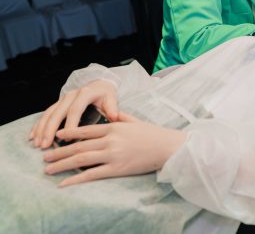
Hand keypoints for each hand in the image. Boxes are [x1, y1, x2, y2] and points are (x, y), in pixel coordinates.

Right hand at [30, 80, 118, 149]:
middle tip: (45, 145)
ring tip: (37, 143)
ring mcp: (62, 99)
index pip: (76, 109)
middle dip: (49, 130)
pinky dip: (38, 125)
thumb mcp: (111, 98)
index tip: (68, 139)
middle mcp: (71, 95)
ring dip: (41, 129)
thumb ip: (112, 108)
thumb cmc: (105, 94)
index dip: (71, 124)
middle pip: (58, 113)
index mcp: (85, 93)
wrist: (99, 84)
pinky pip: (46, 114)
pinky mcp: (58, 103)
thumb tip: (114, 117)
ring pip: (49, 114)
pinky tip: (32, 136)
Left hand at [43, 112, 185, 186]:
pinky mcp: (117, 168)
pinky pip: (92, 174)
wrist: (168, 147)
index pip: (86, 130)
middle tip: (45, 156)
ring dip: (62, 164)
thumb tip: (112, 114)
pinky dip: (76, 178)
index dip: (69, 133)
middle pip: (79, 145)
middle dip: (59, 151)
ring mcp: (113, 154)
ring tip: (49, 168)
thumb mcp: (135, 121)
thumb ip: (121, 117)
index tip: (57, 135)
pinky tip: (64, 182)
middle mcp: (110, 140)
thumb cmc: (154, 134)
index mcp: (114, 127)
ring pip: (81, 159)